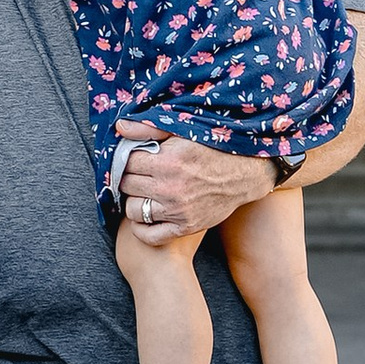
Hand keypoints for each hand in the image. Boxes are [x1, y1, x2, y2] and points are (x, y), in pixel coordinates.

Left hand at [115, 132, 274, 244]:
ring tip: (143, 192)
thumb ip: (149, 129)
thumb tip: (120, 128)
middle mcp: (170, 188)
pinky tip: (145, 216)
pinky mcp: (185, 227)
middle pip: (127, 185)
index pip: (127, 162)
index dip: (126, 158)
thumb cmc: (213, 148)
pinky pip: (150, 235)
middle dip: (128, 177)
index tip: (132, 157)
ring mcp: (177, 210)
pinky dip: (141, 228)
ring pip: (134, 210)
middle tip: (138, 173)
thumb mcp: (183, 131)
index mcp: (167, 161)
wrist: (244, 173)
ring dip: (134, 200)